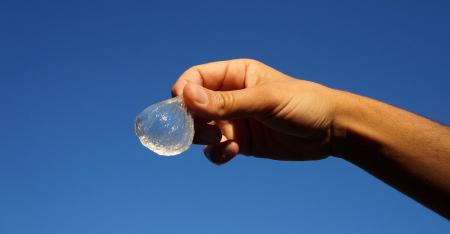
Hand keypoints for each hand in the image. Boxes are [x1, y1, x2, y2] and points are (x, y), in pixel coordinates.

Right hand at [172, 59, 338, 164]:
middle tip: (203, 131)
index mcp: (235, 74)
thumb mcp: (265, 101)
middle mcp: (231, 96)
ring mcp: (234, 121)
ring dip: (202, 138)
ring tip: (220, 140)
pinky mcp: (240, 142)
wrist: (331, 131)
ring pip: (200, 130)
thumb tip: (186, 96)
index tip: (181, 109)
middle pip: (193, 106)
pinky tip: (233, 151)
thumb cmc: (303, 104)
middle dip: (191, 120)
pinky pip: (215, 149)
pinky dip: (217, 153)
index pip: (196, 78)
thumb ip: (227, 101)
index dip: (184, 92)